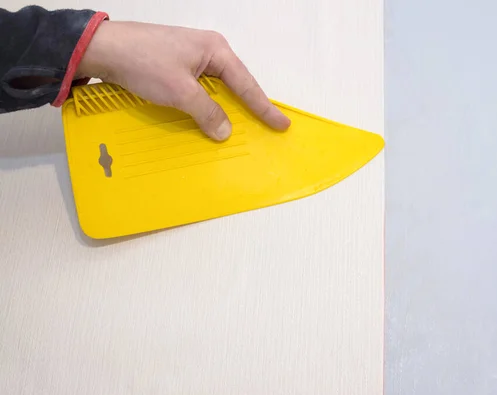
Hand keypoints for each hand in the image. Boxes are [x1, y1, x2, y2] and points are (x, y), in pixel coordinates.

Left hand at [77, 21, 290, 140]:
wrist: (103, 49)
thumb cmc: (144, 63)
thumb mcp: (180, 91)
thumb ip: (207, 112)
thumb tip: (225, 132)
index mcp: (215, 50)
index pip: (246, 84)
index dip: (264, 107)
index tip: (281, 124)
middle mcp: (207, 51)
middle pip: (235, 84)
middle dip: (249, 105)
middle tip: (267, 124)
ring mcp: (190, 57)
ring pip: (217, 87)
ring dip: (225, 106)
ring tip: (242, 124)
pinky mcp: (175, 65)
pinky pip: (201, 88)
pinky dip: (207, 104)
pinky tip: (208, 116)